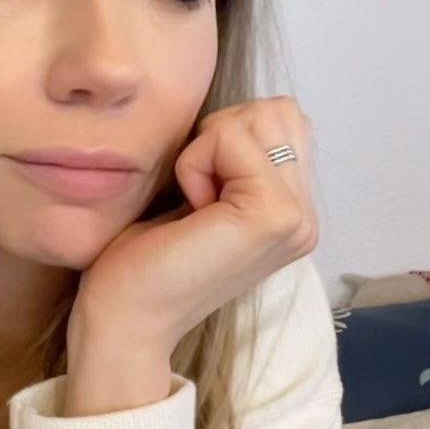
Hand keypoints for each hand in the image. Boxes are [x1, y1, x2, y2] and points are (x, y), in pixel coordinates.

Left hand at [68, 96, 317, 357]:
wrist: (125, 317)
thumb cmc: (145, 259)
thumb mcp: (203, 192)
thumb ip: (237, 157)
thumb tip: (244, 111)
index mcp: (293, 213)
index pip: (283, 118)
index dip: (226, 137)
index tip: (198, 194)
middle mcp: (305, 218)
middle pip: (279, 110)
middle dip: (222, 135)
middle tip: (195, 195)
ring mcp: (296, 220)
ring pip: (260, 118)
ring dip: (208, 149)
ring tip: (193, 204)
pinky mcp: (273, 216)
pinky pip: (231, 139)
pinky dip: (196, 162)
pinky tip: (189, 210)